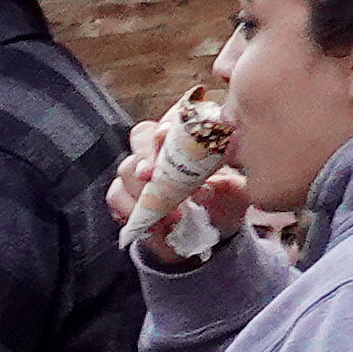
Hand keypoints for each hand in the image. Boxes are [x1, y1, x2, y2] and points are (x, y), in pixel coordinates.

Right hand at [108, 117, 247, 262]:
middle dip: (145, 155)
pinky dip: (130, 209)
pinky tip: (152, 224)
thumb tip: (207, 185)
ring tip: (166, 213)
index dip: (167, 124)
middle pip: (141, 136)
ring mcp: (141, 171)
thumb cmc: (225, 204)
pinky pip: (116, 194)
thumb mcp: (236, 192)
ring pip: (126, 167)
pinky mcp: (127, 195)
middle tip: (151, 176)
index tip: (165, 137)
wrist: (212, 234)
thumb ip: (228, 183)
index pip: (173, 117)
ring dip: (142, 190)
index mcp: (191, 137)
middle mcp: (162, 149)